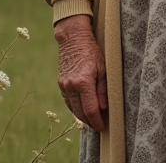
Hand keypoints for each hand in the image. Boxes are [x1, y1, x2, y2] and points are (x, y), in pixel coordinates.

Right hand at [54, 14, 107, 131]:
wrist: (73, 38)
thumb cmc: (91, 50)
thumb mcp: (103, 68)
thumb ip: (103, 89)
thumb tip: (104, 108)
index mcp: (83, 82)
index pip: (90, 110)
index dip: (96, 121)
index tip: (102, 126)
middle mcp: (71, 86)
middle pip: (80, 112)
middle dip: (89, 121)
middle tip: (98, 126)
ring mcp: (64, 86)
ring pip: (73, 108)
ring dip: (82, 116)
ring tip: (92, 120)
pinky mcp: (61, 84)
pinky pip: (68, 101)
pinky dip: (75, 107)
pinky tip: (82, 109)